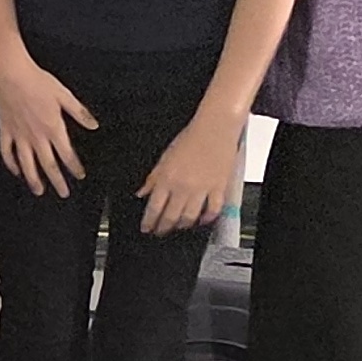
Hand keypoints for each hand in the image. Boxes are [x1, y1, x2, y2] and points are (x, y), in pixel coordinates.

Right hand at [0, 61, 98, 197]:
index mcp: (53, 127)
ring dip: (34, 179)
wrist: (11, 74)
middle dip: (57, 181)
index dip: (74, 167)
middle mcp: (36, 135)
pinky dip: (11, 164)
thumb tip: (93, 124)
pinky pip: (7, 152)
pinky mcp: (5, 130)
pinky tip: (16, 170)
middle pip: (48, 165)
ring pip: (27, 164)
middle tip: (62, 192)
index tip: (79, 175)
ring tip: (39, 190)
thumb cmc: (36, 81)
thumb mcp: (64, 95)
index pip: (67, 154)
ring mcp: (19, 135)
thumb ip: (79, 112)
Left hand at [134, 105, 245, 235]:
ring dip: (182, 225)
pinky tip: (202, 220)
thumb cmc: (191, 138)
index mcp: (167, 178)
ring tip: (178, 227)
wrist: (215, 128)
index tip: (146, 228)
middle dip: (163, 228)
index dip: (148, 222)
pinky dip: (207, 218)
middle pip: (171, 216)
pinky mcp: (219, 188)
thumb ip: (153, 178)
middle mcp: (183, 187)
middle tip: (160, 232)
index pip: (154, 208)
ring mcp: (202, 189)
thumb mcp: (164, 157)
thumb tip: (142, 192)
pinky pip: (213, 210)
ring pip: (190, 217)